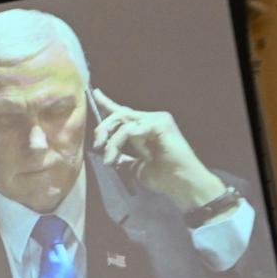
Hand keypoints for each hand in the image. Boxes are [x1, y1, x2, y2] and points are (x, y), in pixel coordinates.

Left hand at [90, 89, 226, 213]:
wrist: (181, 184)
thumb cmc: (162, 176)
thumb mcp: (133, 166)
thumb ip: (121, 156)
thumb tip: (105, 151)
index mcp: (144, 127)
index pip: (123, 111)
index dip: (107, 103)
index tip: (95, 93)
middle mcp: (151, 119)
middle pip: (119, 114)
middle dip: (103, 129)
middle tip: (97, 146)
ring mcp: (157, 119)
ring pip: (123, 123)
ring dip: (113, 143)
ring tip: (111, 160)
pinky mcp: (161, 123)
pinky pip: (133, 130)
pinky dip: (134, 145)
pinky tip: (145, 156)